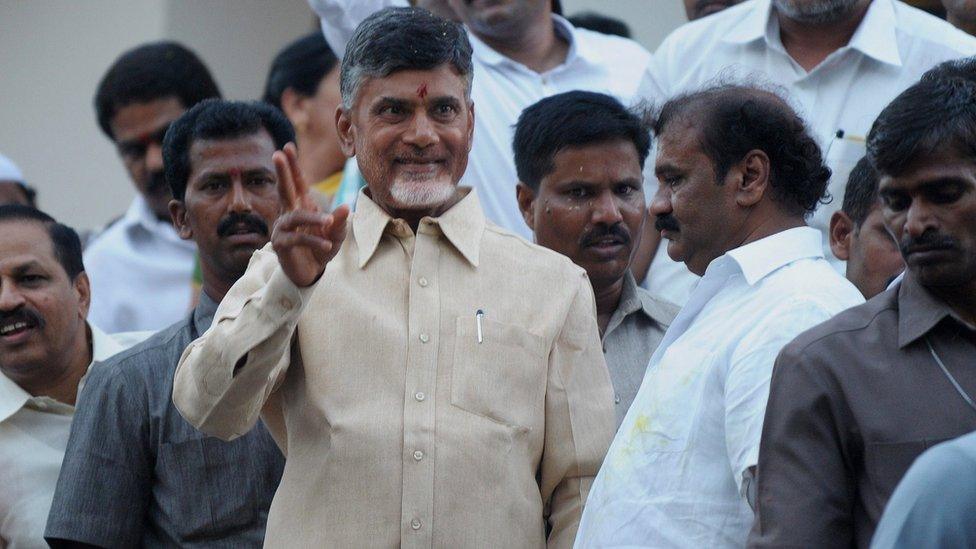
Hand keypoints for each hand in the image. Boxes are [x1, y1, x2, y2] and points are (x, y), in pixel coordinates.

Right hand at [271, 143, 349, 286]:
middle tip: (277, 154)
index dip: (292, 166)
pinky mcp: (281, 245)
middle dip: (282, 172)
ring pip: (296, 217)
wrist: (311, 273)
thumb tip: (344, 207)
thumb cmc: (321, 248)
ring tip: (329, 223)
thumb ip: (339, 221)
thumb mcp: (336, 234)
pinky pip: (297, 239)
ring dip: (314, 219)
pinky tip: (327, 246)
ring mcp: (283, 228)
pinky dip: (314, 241)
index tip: (287, 147)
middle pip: (285, 189)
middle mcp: (289, 213)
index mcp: (302, 205)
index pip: (297, 182)